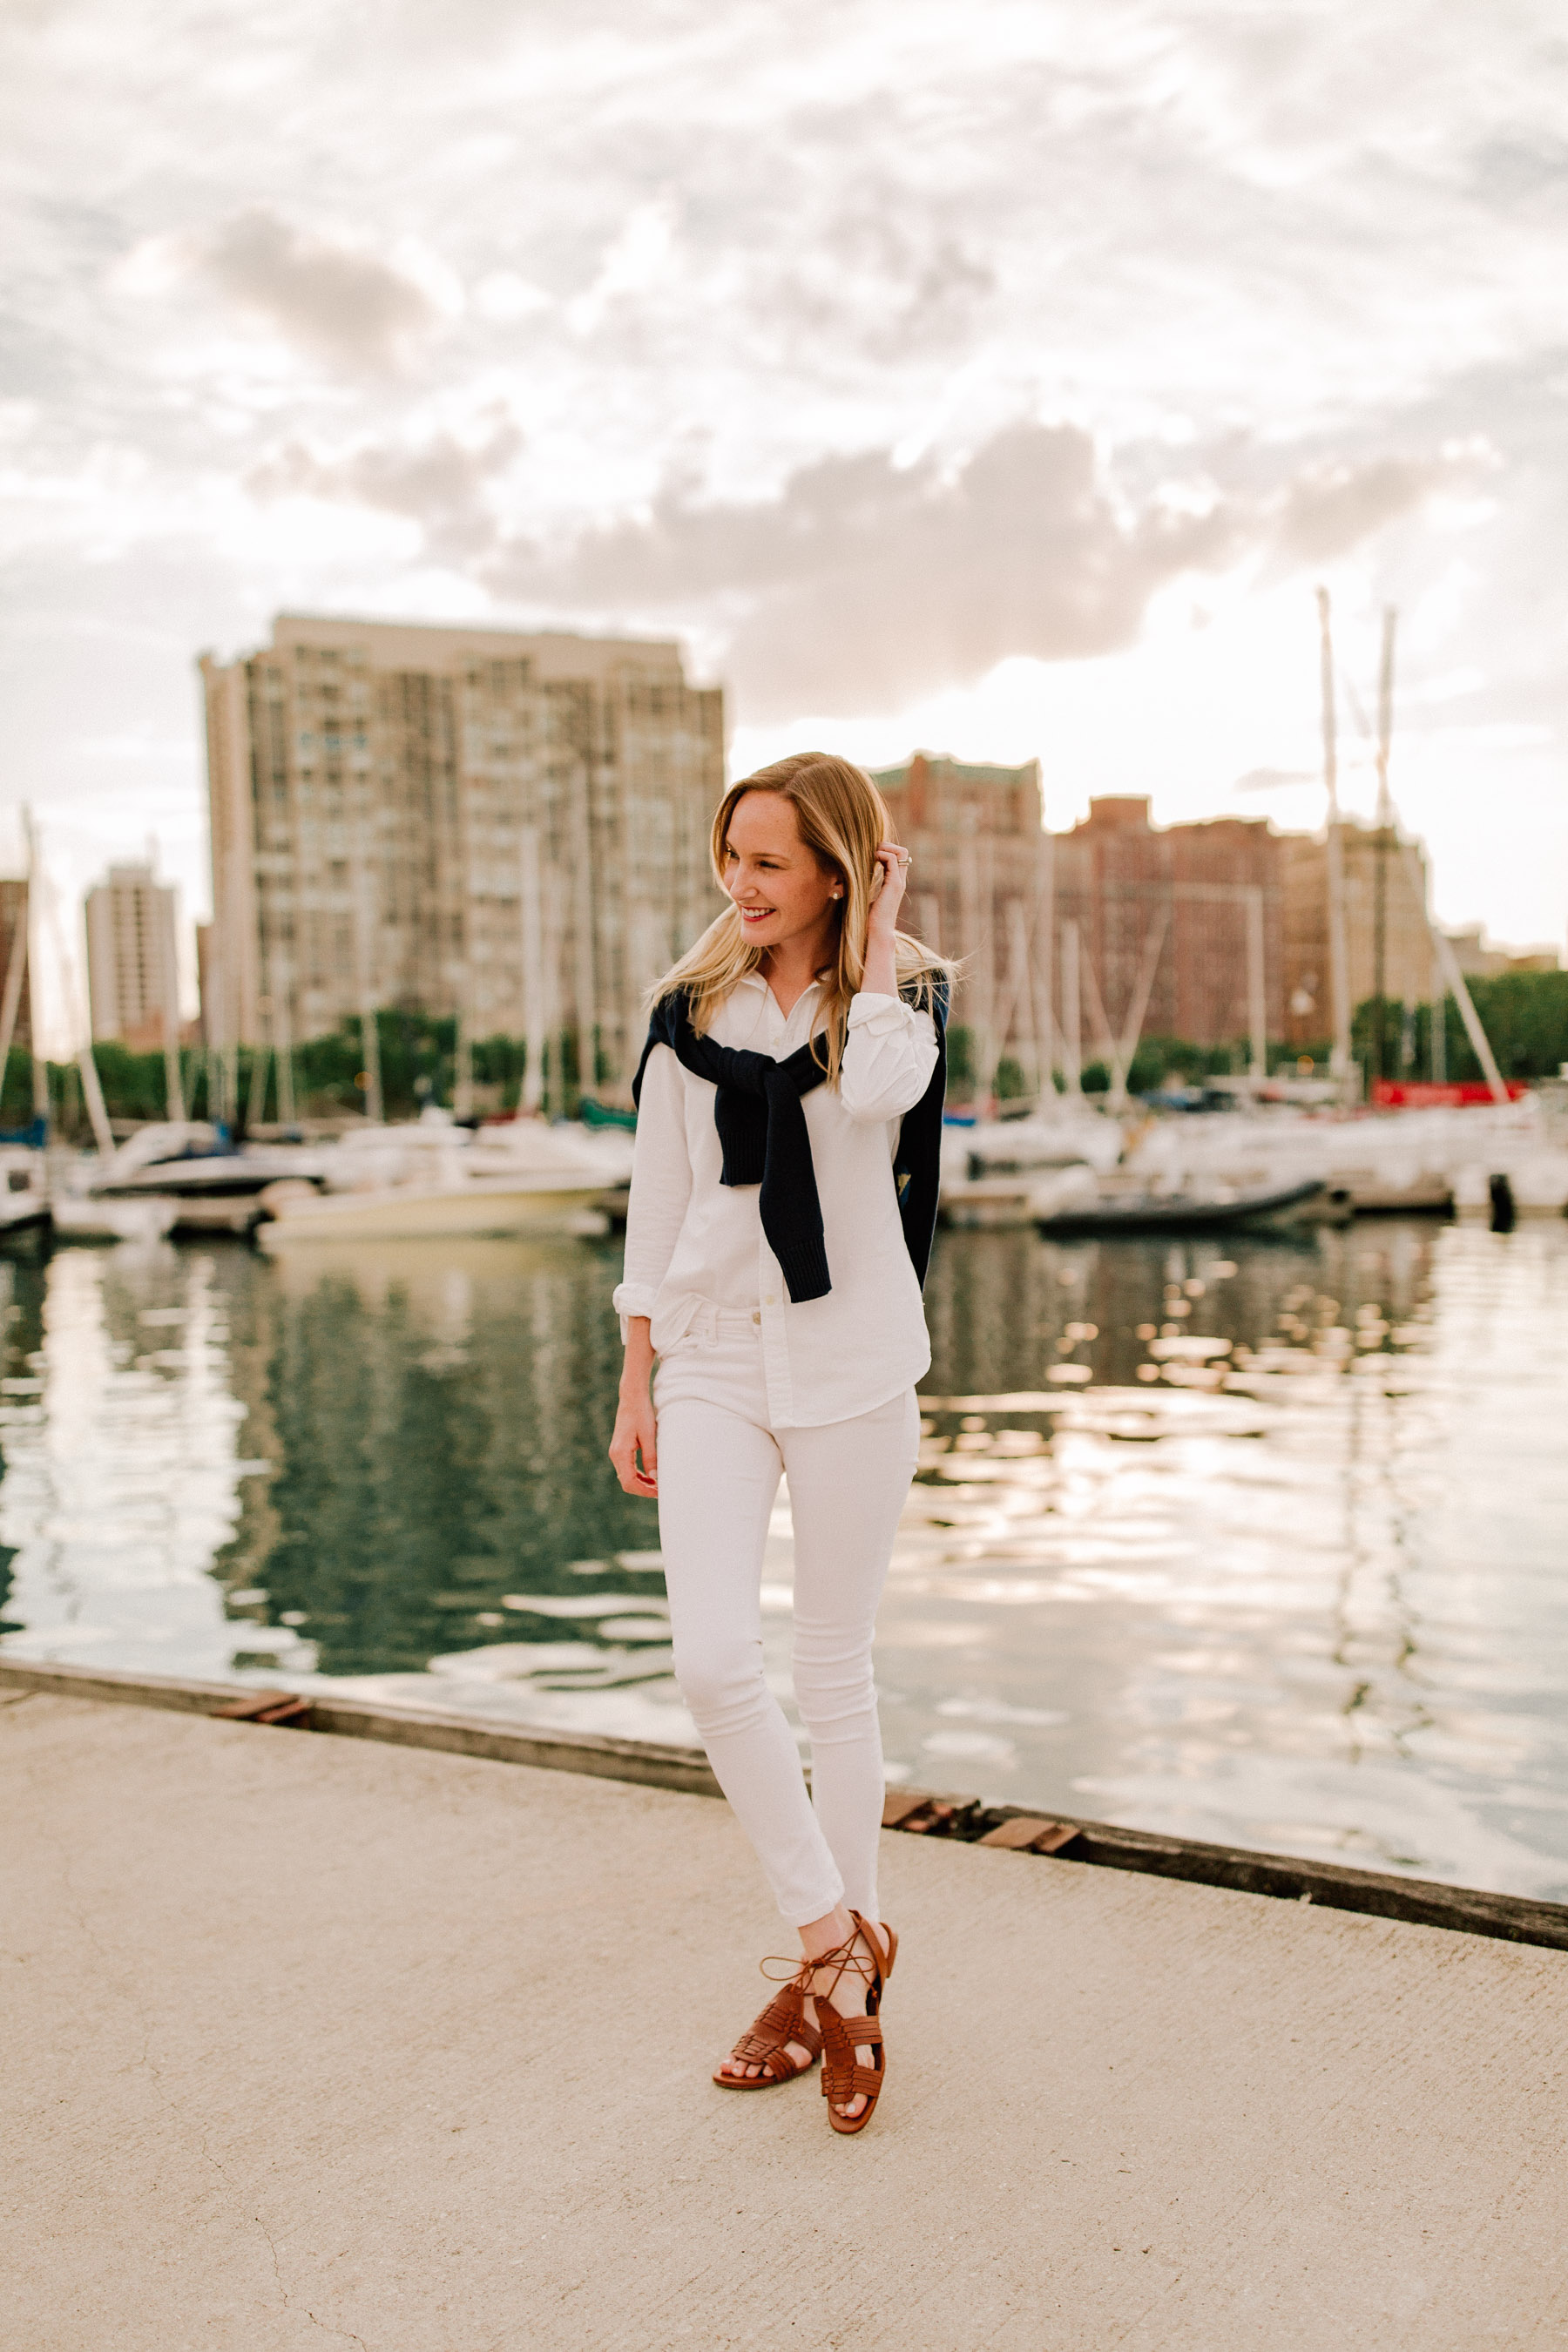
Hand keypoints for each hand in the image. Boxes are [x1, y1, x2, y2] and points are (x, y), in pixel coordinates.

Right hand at [609, 1322, 658, 1495]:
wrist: (632, 1398)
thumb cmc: (641, 1414)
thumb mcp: (649, 1436)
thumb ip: (651, 1457)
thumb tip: (655, 1477)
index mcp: (620, 1453)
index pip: (629, 1482)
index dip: (644, 1491)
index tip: (659, 1492)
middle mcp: (615, 1455)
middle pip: (627, 1482)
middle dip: (643, 1489)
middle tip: (661, 1491)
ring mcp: (616, 1452)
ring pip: (627, 1477)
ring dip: (642, 1483)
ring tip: (658, 1484)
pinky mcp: (620, 1449)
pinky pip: (628, 1469)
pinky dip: (639, 1475)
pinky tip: (651, 1475)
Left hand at [867, 842, 909, 938]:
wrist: (875, 934)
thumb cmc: (867, 920)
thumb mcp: (864, 898)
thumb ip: (863, 887)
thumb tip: (846, 880)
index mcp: (893, 883)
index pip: (897, 858)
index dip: (885, 851)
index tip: (870, 855)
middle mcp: (899, 881)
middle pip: (903, 852)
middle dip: (887, 845)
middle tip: (872, 850)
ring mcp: (898, 882)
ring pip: (901, 852)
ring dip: (885, 847)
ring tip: (872, 854)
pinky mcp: (894, 884)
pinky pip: (893, 859)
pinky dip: (882, 854)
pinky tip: (871, 860)